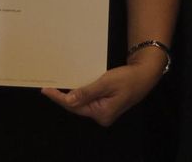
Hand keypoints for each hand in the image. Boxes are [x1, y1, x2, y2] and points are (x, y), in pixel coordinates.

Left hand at [39, 55, 165, 127]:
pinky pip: (88, 99)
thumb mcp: (106, 83)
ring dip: (71, 94)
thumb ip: (87, 92)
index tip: (46, 90)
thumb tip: (69, 100)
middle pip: (76, 107)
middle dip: (62, 97)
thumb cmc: (128, 78)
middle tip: (47, 87)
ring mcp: (103, 111)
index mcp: (102, 114)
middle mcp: (101, 116)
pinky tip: (72, 85)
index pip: (74, 106)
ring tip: (56, 86)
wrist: (145, 75)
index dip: (59, 98)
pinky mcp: (105, 104)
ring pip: (82, 103)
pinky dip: (80, 92)